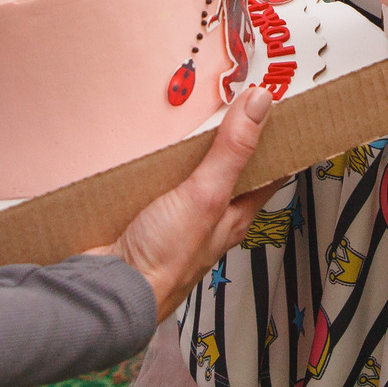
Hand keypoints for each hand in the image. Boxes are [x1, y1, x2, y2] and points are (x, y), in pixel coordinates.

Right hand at [107, 85, 279, 314]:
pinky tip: (146, 140)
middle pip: (226, 165)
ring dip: (185, 144)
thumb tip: (261, 106)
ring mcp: (175, 211)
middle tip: (227, 96)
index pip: (269, 171)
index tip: (278, 105)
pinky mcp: (144, 210)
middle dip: (227, 133)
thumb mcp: (206, 196)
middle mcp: (209, 212)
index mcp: (235, 212)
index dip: (277, 139)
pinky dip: (152, 157)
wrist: (109, 290)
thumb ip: (233, 152)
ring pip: (188, 169)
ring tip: (185, 110)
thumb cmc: (164, 262)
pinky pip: (154, 176)